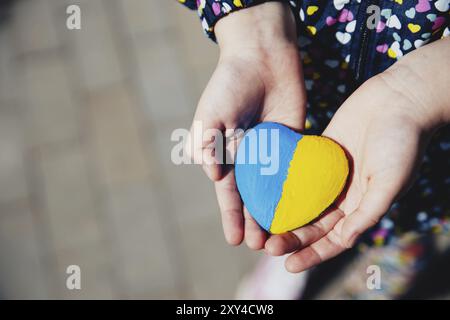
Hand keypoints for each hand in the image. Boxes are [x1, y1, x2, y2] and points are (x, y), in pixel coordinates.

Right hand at [186, 3, 305, 246]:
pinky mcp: (293, 143)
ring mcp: (272, 152)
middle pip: (253, 197)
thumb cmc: (230, 82)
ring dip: (277, 212)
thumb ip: (207, 142)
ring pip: (275, 189)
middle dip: (255, 222)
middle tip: (262, 246)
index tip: (234, 240)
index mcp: (226, 155)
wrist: (262, 56)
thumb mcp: (211, 111)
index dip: (231, 216)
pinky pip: (296, 169)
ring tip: (284, 235)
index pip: (228, 193)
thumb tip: (211, 176)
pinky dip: (300, 188)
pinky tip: (307, 207)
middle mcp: (249, 159)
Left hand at [265, 38, 449, 271]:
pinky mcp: (320, 152)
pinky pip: (299, 172)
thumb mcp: (390, 181)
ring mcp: (331, 174)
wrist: (400, 100)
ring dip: (284, 213)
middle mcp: (345, 194)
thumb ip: (368, 211)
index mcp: (362, 206)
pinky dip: (284, 182)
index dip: (313, 254)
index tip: (290, 265)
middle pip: (314, 223)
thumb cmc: (402, 141)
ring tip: (261, 224)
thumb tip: (345, 240)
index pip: (334, 239)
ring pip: (303, 200)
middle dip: (292, 237)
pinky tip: (263, 190)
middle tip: (267, 246)